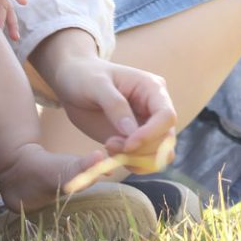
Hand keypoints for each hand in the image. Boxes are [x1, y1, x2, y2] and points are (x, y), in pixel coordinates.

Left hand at [38, 41, 178, 173]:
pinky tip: (112, 152)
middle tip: (109, 144)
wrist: (73, 81)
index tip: (128, 144)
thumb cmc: (85, 76)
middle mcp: (155, 108)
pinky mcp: (136, 140)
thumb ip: (115, 105)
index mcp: (152, 88)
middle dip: (139, 150)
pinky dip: (132, 164)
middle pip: (165, 140)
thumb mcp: (96, 84)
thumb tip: (131, 132)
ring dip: (135, 159)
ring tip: (109, 146)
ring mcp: (148, 126)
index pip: (166, 116)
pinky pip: (146, 161)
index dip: (151, 134)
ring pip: (159, 154)